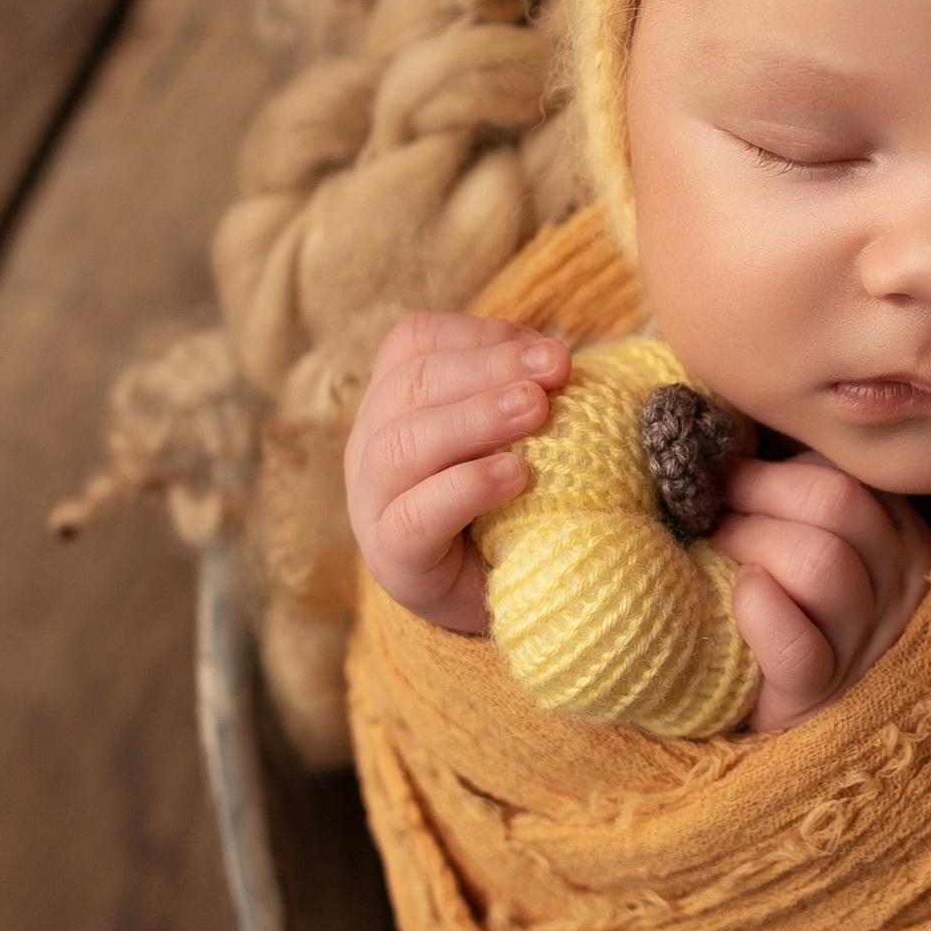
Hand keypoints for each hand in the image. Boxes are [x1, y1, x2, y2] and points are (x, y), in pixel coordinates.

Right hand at [345, 312, 569, 633]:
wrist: (506, 595)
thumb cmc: (513, 499)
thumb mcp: (518, 436)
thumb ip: (530, 393)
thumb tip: (560, 360)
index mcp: (394, 400)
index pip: (414, 343)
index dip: (479, 335)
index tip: (548, 349)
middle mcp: (371, 443)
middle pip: (411, 385)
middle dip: (490, 368)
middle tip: (555, 369)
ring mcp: (372, 502)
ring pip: (403, 445)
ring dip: (477, 418)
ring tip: (538, 410)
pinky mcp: (391, 556)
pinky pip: (415, 516)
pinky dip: (466, 488)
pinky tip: (515, 476)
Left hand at [712, 453, 930, 731]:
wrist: (787, 712)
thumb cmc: (784, 601)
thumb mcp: (810, 537)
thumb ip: (796, 488)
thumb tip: (724, 429)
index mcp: (900, 532)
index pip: (852, 468)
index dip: (781, 460)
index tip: (729, 468)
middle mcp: (900, 581)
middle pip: (839, 501)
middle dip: (759, 490)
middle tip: (712, 504)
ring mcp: (867, 640)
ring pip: (822, 562)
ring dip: (751, 541)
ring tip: (718, 547)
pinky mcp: (822, 692)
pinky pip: (796, 645)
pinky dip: (757, 609)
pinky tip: (739, 592)